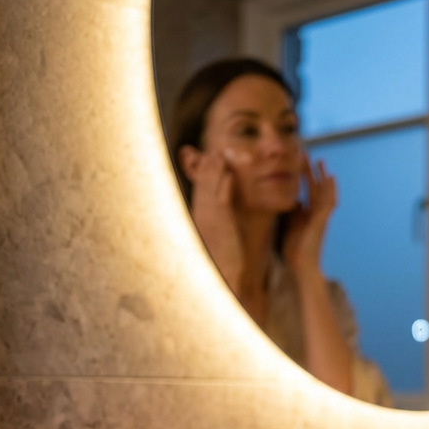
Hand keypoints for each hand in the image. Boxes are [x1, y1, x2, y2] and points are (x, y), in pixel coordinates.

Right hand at [189, 149, 243, 283]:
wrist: (225, 277)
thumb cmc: (223, 261)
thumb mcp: (218, 238)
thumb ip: (218, 222)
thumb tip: (223, 212)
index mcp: (200, 219)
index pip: (201, 191)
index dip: (205, 174)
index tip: (211, 159)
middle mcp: (202, 216)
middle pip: (204, 186)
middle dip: (209, 168)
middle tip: (216, 151)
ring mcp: (210, 220)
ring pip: (211, 190)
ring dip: (216, 172)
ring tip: (220, 154)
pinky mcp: (222, 225)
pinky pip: (222, 203)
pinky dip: (224, 187)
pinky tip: (228, 176)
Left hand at [283, 155, 336, 279]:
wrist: (300, 266)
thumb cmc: (293, 250)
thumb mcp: (287, 225)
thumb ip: (289, 212)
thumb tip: (287, 198)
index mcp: (307, 213)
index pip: (306, 189)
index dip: (303, 175)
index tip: (297, 160)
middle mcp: (316, 213)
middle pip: (315, 186)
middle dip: (310, 170)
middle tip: (305, 153)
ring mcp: (321, 216)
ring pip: (324, 192)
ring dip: (322, 176)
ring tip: (319, 160)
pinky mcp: (323, 221)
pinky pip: (330, 202)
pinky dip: (331, 190)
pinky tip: (330, 177)